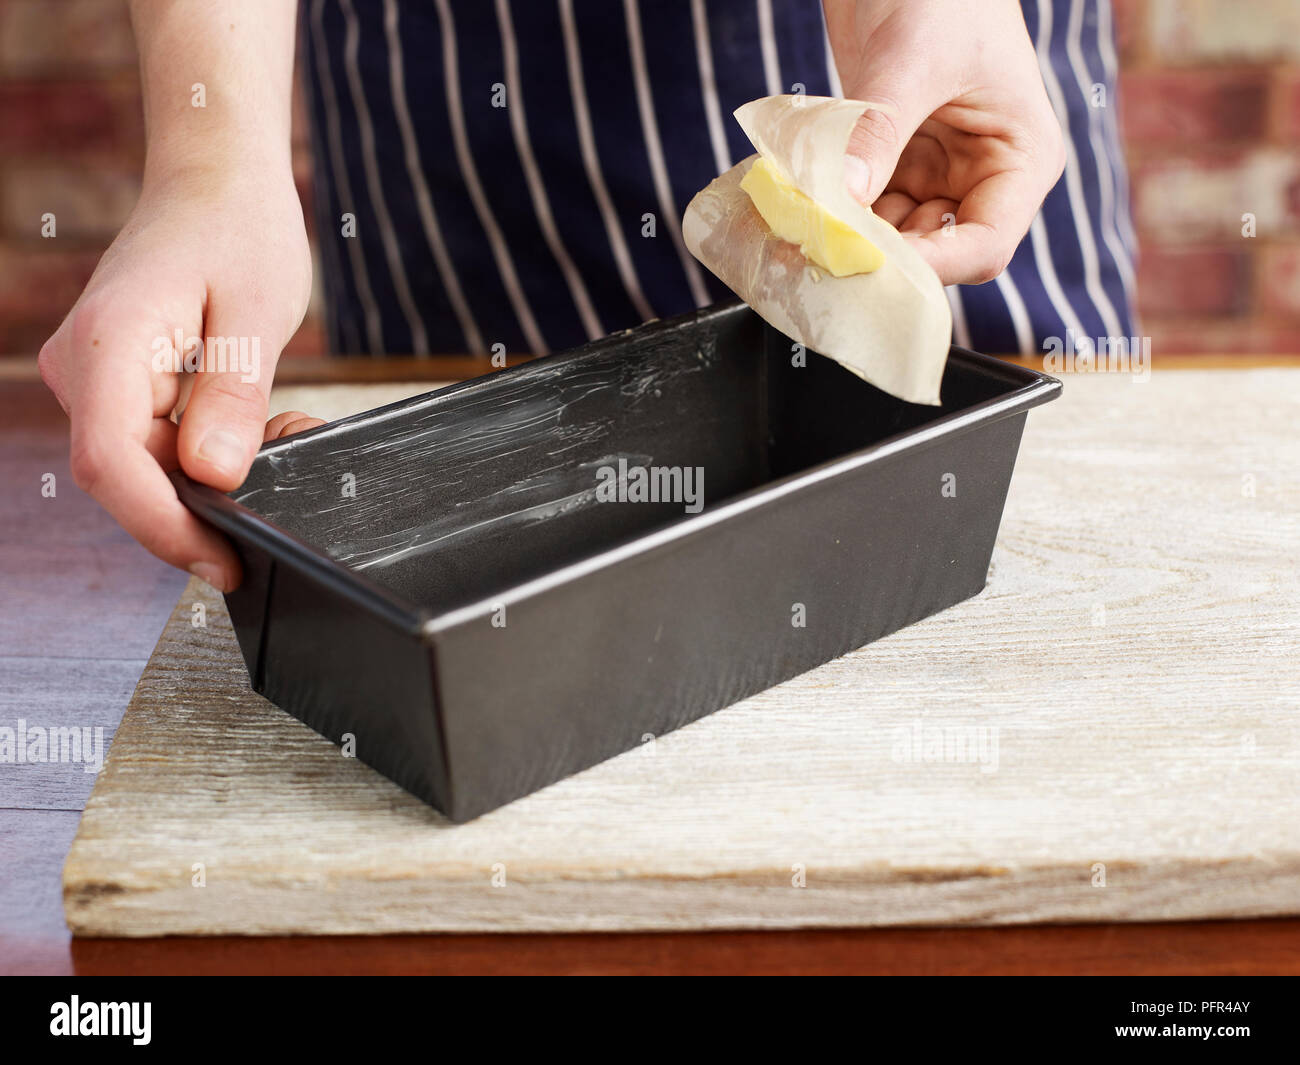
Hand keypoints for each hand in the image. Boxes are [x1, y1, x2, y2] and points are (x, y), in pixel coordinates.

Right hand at [38, 163, 317, 590]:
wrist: (217, 181)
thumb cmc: (238, 228)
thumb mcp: (257, 313)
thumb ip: (233, 397)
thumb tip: (214, 475)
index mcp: (109, 345)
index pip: (111, 465)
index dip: (164, 528)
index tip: (221, 561)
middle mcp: (84, 367)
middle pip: (128, 477)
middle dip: (206, 502)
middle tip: (284, 462)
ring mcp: (96, 379)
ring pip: (147, 467)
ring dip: (215, 475)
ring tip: (281, 429)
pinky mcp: (120, 386)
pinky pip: (157, 445)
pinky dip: (211, 453)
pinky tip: (258, 427)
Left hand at [826, 0, 1065, 284]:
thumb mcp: (912, 60)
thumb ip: (878, 131)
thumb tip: (840, 199)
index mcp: (1020, 160)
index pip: (984, 246)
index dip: (930, 266)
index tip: (872, 263)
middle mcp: (981, 178)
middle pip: (934, 250)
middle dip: (882, 253)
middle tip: (825, 249)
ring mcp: (934, 173)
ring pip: (891, 235)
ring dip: (851, 235)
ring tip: (806, 229)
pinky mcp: (891, 161)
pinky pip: (863, 205)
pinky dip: (834, 209)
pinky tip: (802, 206)